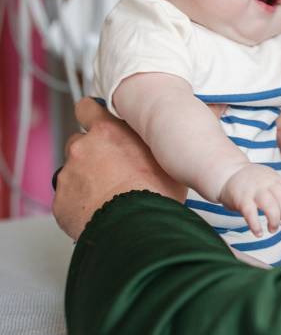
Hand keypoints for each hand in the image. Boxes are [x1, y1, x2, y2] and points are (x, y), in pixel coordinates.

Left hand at [52, 98, 185, 239]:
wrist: (136, 227)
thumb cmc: (155, 194)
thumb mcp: (165, 158)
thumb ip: (152, 144)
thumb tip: (166, 142)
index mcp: (109, 131)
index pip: (88, 108)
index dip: (91, 114)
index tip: (96, 121)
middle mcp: (83, 148)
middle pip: (79, 143)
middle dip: (91, 154)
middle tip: (112, 170)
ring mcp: (68, 174)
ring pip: (73, 173)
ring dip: (86, 181)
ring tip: (109, 197)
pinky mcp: (60, 202)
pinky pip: (69, 200)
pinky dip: (81, 205)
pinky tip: (101, 213)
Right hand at [218, 164, 280, 235]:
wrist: (226, 173)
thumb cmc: (250, 183)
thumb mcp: (268, 186)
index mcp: (274, 178)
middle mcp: (265, 182)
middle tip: (278, 222)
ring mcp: (253, 190)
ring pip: (270, 204)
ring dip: (274, 220)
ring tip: (272, 229)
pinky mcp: (240, 199)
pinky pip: (250, 213)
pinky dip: (256, 225)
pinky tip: (258, 234)